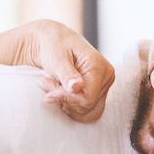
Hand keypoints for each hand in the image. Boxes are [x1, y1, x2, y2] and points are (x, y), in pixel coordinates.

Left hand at [0, 21, 114, 122]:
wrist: (53, 41)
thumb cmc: (54, 45)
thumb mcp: (57, 58)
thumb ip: (67, 74)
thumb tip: (77, 87)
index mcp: (100, 66)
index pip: (87, 98)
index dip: (66, 99)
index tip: (47, 93)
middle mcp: (107, 77)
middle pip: (87, 106)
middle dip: (64, 99)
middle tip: (46, 84)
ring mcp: (104, 86)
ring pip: (88, 111)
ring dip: (66, 104)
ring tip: (52, 87)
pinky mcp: (98, 92)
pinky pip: (88, 111)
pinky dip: (71, 107)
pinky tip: (60, 95)